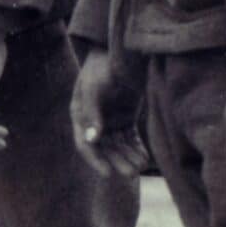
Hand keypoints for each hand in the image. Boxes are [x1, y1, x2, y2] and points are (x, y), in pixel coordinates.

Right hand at [71, 47, 149, 178]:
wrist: (117, 52)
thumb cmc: (101, 68)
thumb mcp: (94, 88)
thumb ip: (92, 112)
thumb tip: (92, 138)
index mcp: (80, 115)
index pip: (85, 144)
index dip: (95, 160)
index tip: (107, 174)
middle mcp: (94, 121)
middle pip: (104, 148)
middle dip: (117, 161)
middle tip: (132, 173)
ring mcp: (110, 119)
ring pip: (118, 145)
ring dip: (128, 156)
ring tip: (141, 166)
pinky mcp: (125, 117)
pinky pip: (130, 138)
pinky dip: (136, 148)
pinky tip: (145, 157)